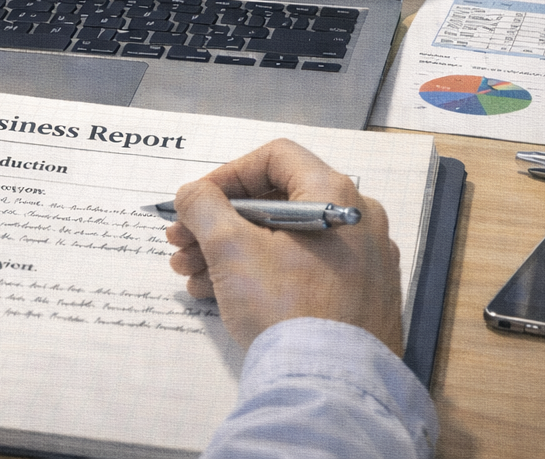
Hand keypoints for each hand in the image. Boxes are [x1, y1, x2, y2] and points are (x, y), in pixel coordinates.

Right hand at [164, 138, 403, 353]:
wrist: (331, 388)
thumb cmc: (286, 309)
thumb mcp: (230, 248)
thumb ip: (203, 206)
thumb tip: (193, 193)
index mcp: (335, 196)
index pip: (275, 157)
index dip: (227, 174)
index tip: (197, 201)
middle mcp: (357, 222)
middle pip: (276, 203)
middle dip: (219, 222)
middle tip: (181, 242)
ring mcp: (364, 263)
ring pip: (285, 240)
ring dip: (230, 250)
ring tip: (191, 275)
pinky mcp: (360, 298)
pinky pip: (303, 271)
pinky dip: (261, 274)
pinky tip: (219, 295)